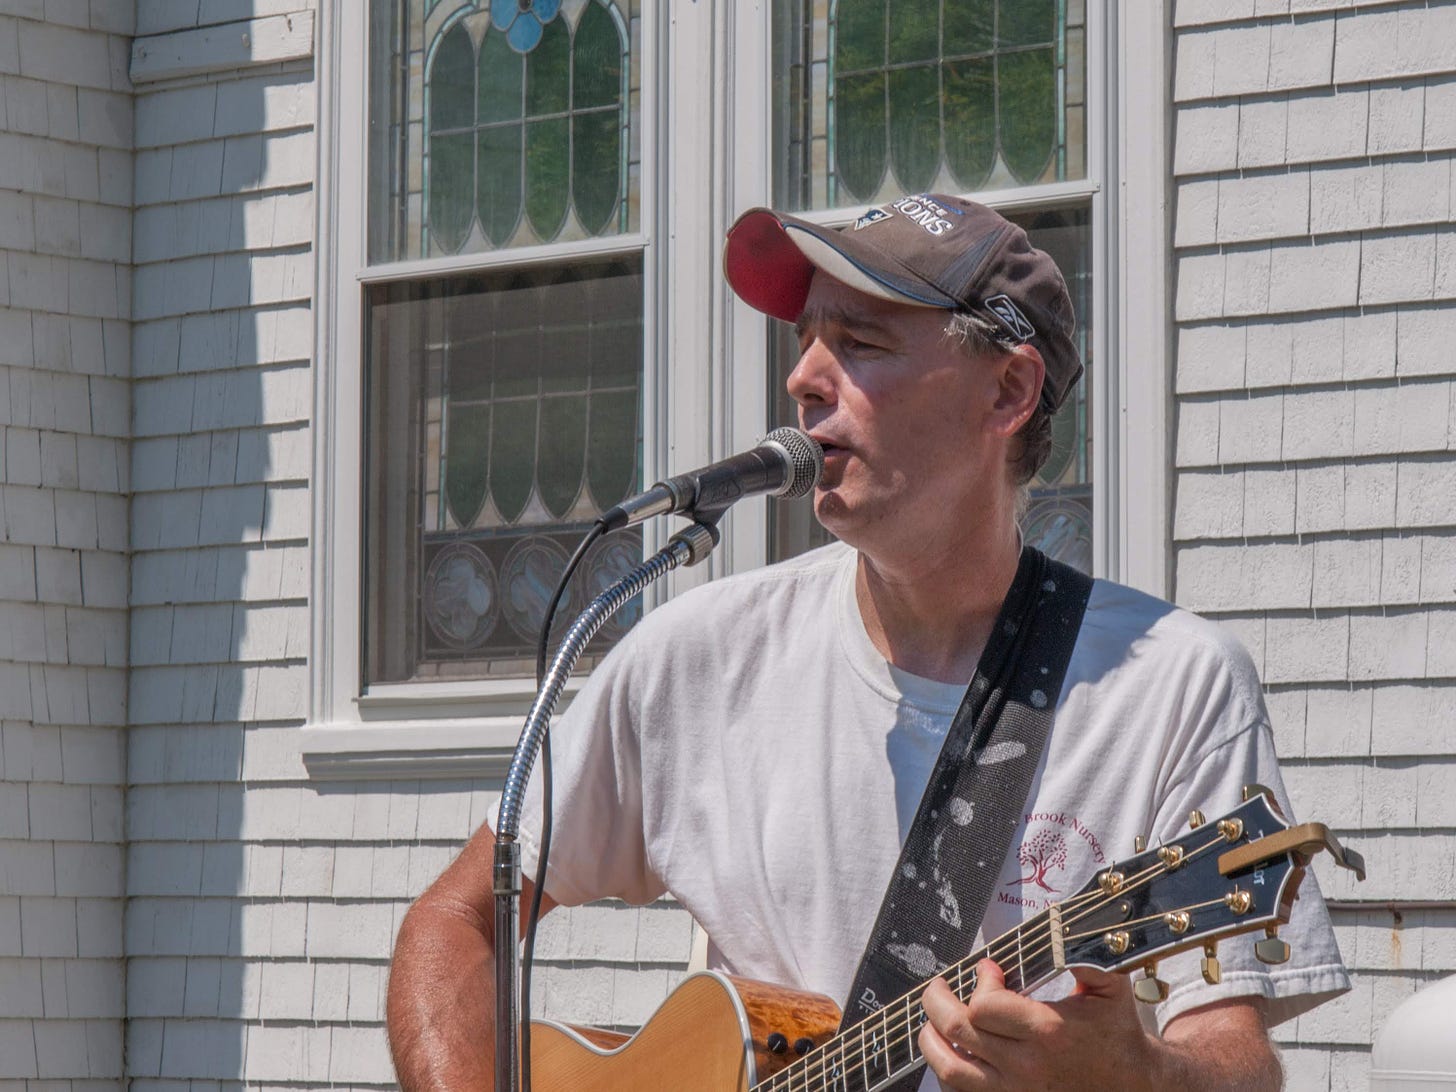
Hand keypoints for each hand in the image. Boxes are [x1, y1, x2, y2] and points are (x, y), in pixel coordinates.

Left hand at [918, 958, 1154, 1090]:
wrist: (1134, 1085)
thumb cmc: (1117, 1034)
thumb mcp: (1110, 988)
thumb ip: (1084, 956)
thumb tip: (1061, 931)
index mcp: (1048, 1031)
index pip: (984, 1006)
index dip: (980, 982)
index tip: (989, 971)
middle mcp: (1026, 1066)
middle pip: (958, 1031)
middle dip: (938, 1001)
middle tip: (938, 987)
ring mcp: (1016, 1091)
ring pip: (951, 1070)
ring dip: (931, 1040)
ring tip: (930, 1020)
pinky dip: (947, 1070)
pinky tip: (950, 1051)